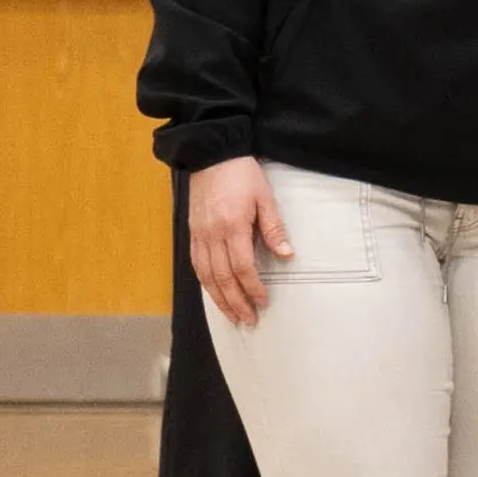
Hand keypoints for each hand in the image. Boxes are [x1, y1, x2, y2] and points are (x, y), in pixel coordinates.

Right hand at [185, 158, 290, 326]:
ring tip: (232, 315)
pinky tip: (213, 293)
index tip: (263, 301)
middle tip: (248, 319)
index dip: (252, 287)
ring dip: (218, 298)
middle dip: (235, 302)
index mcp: (232, 226)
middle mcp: (211, 235)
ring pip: (205, 275)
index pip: (242, 267)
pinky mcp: (191, 233)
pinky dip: (204, 283)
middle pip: (221, 277)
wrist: (211, 156)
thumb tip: (286, 255)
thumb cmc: (242, 175)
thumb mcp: (265, 198)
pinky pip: (196, 264)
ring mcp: (198, 235)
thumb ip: (273, 229)